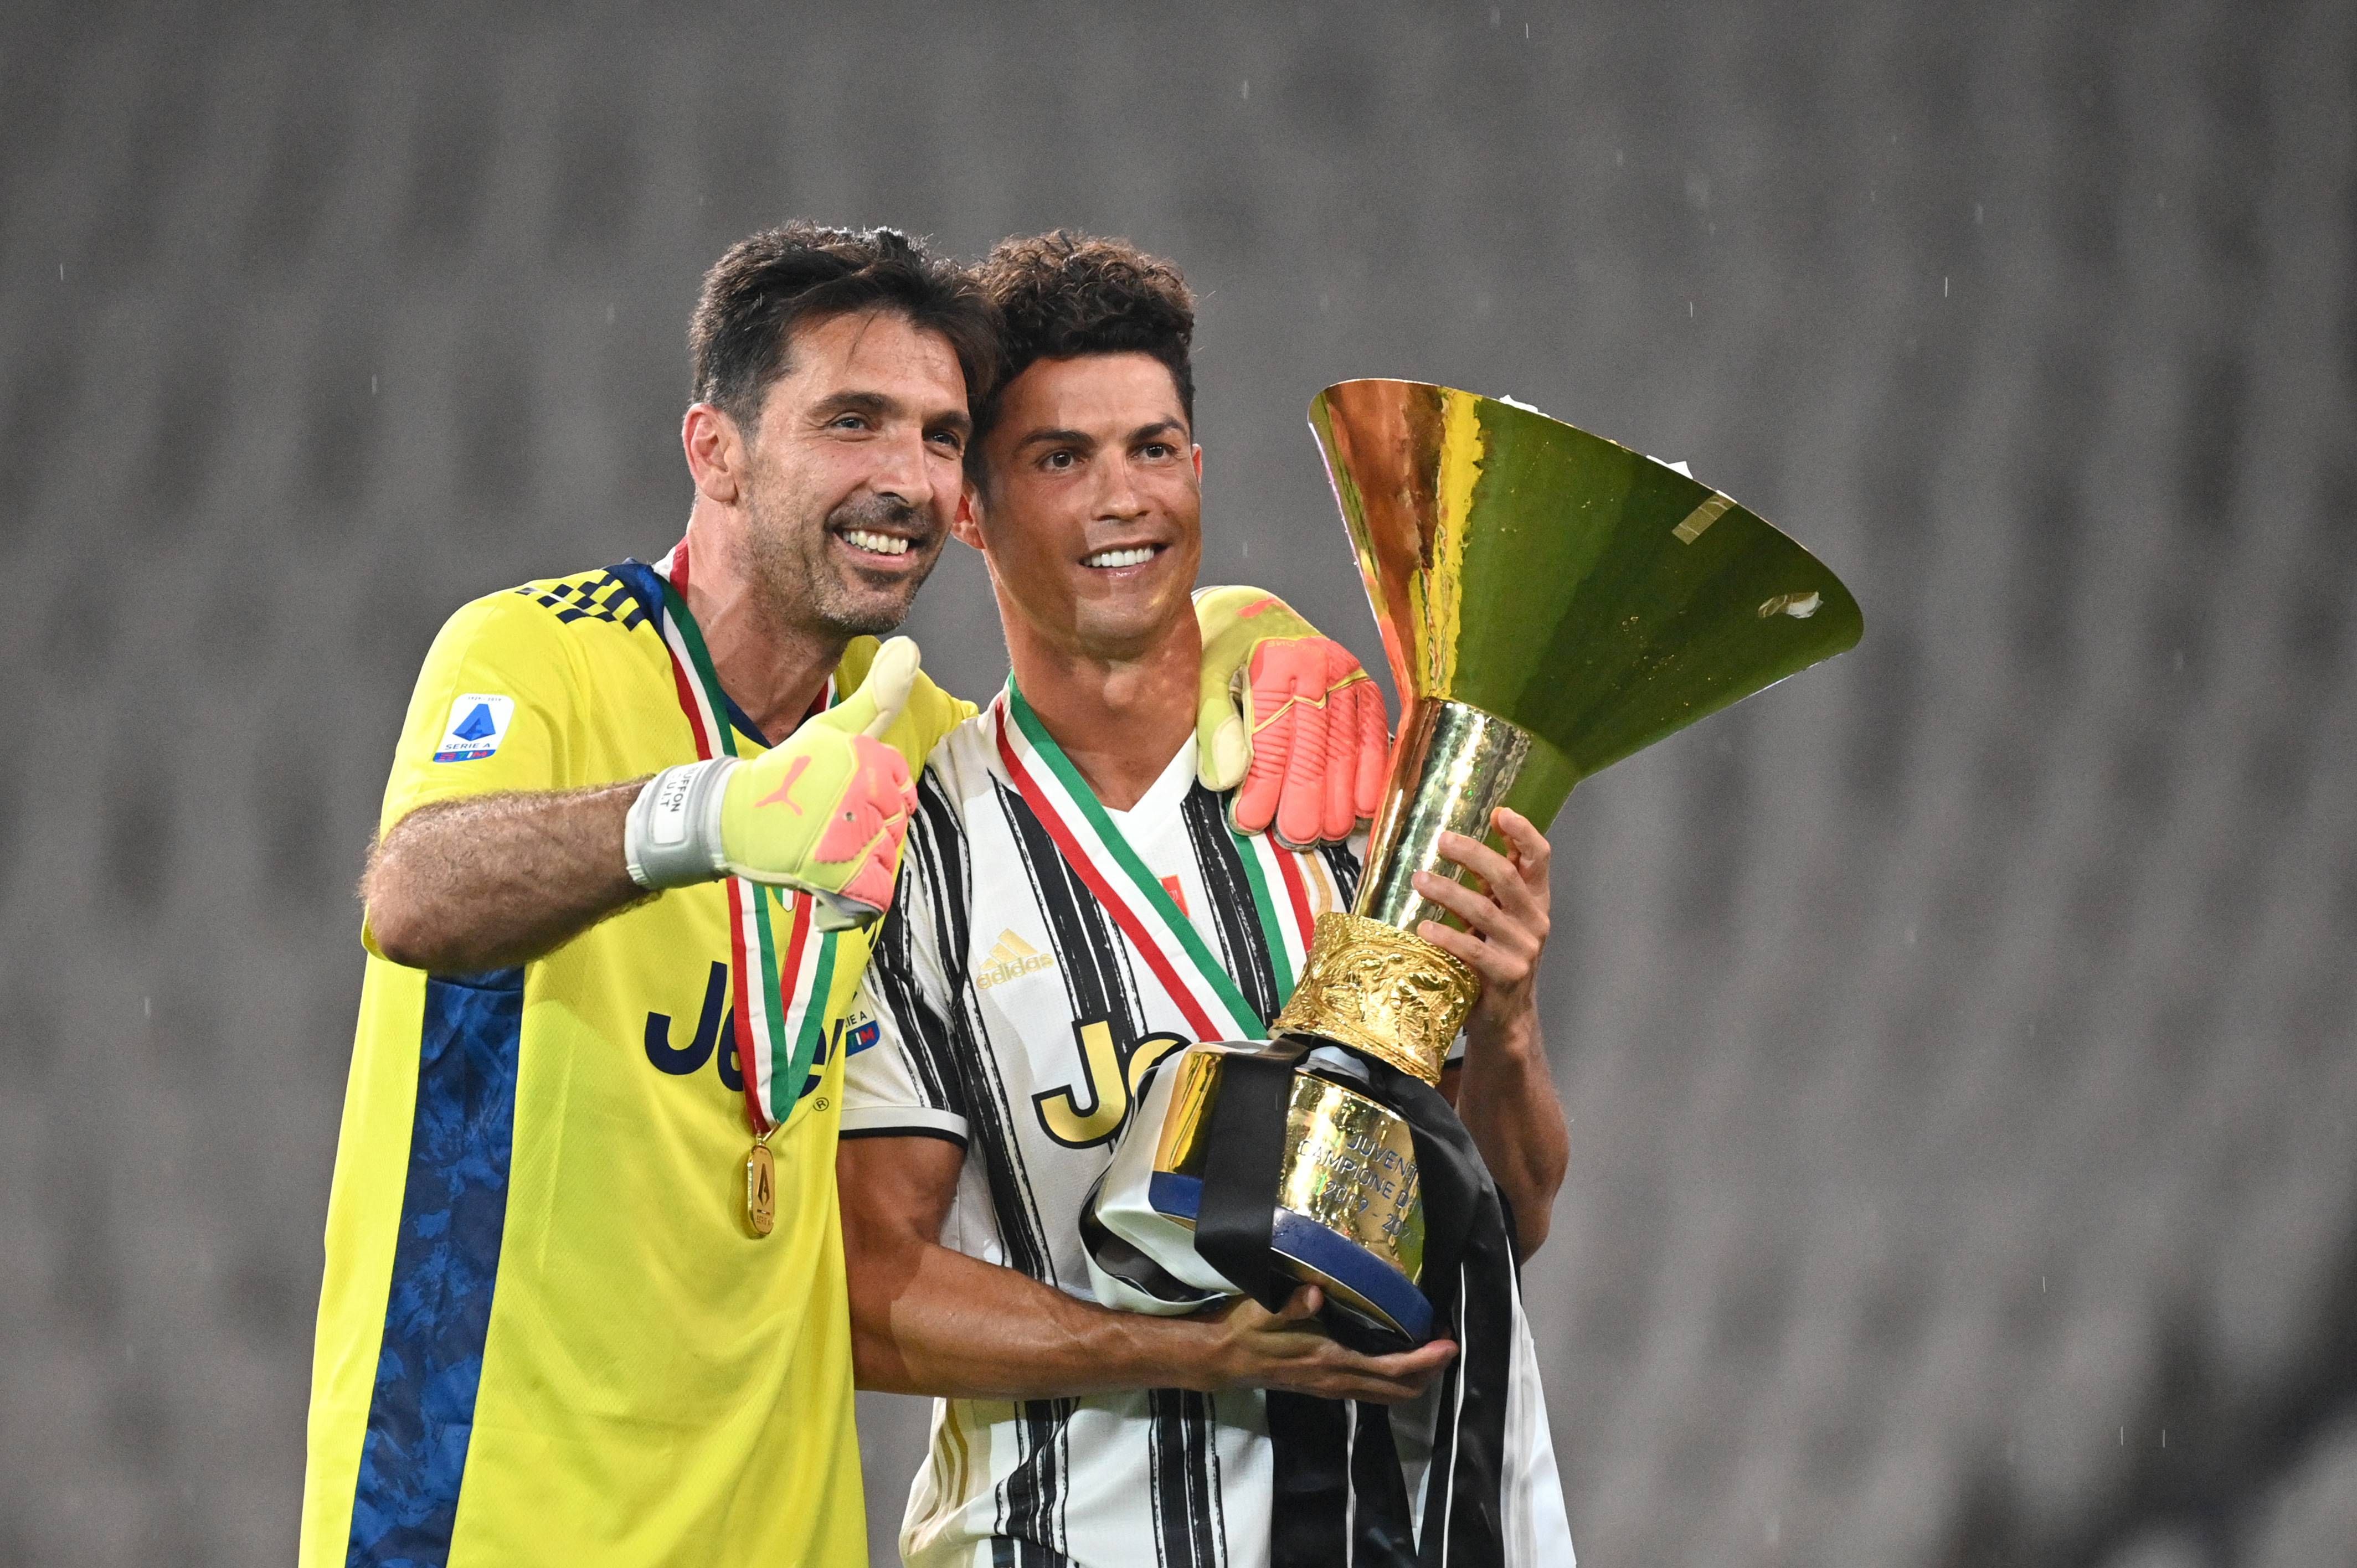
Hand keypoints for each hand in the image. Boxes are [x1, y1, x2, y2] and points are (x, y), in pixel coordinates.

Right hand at [625, 638, 921, 929]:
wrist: (731, 816)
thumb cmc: (787, 773)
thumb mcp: (833, 729)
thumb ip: (877, 697)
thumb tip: (911, 648)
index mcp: (868, 759)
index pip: (901, 789)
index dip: (873, 799)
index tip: (838, 797)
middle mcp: (863, 793)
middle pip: (896, 825)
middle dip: (868, 830)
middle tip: (827, 823)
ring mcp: (850, 833)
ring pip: (887, 857)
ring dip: (861, 861)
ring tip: (824, 848)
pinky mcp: (836, 872)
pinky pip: (875, 893)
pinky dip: (859, 896)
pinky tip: (836, 884)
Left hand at [1193, 586, 1390, 848]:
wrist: (1253, 613)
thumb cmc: (1224, 649)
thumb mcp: (1204, 674)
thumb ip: (1213, 722)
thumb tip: (1225, 779)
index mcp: (1276, 660)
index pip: (1273, 736)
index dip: (1263, 784)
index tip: (1249, 822)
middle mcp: (1320, 665)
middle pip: (1315, 747)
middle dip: (1306, 799)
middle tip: (1296, 839)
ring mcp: (1348, 677)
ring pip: (1346, 748)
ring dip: (1339, 797)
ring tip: (1326, 834)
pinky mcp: (1365, 688)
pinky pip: (1373, 737)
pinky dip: (1370, 775)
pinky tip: (1363, 808)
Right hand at [1197, 1284, 1454, 1404]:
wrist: (1224, 1361)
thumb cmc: (1246, 1331)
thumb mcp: (1263, 1313)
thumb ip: (1290, 1305)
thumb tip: (1314, 1292)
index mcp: (1331, 1362)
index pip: (1392, 1369)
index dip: (1425, 1360)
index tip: (1448, 1343)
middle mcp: (1339, 1381)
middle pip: (1401, 1390)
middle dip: (1431, 1371)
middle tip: (1447, 1342)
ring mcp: (1335, 1387)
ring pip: (1390, 1394)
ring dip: (1416, 1376)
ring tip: (1431, 1347)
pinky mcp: (1329, 1386)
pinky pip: (1375, 1390)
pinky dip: (1397, 1377)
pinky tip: (1399, 1353)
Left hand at [1412, 807, 1551, 1035]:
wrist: (1506, 1016)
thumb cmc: (1494, 956)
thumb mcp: (1498, 917)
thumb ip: (1489, 886)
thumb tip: (1457, 840)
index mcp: (1536, 901)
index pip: (1539, 858)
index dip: (1523, 833)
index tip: (1500, 813)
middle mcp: (1535, 921)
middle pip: (1507, 877)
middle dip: (1473, 854)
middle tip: (1441, 840)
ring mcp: (1522, 950)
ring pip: (1484, 911)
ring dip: (1448, 891)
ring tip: (1419, 880)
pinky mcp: (1505, 976)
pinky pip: (1472, 950)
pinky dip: (1446, 936)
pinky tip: (1424, 927)